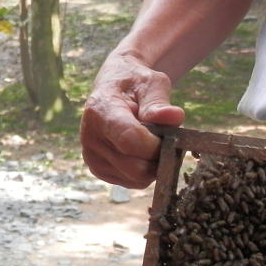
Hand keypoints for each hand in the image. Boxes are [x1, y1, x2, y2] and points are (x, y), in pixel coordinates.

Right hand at [80, 52, 184, 188]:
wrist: (114, 86)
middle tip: (167, 141)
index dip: (156, 145)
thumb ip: (160, 104)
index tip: (170, 135)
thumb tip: (174, 117)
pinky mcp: (99, 171)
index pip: (130, 141)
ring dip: (153, 166)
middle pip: (135, 168)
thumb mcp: (151, 83)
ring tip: (155, 143)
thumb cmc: (135, 83)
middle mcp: (91, 138)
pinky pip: (132, 182)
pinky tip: (144, 152)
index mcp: (101, 111)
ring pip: (136, 179)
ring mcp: (93, 158)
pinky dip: (145, 172)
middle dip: (158, 158)